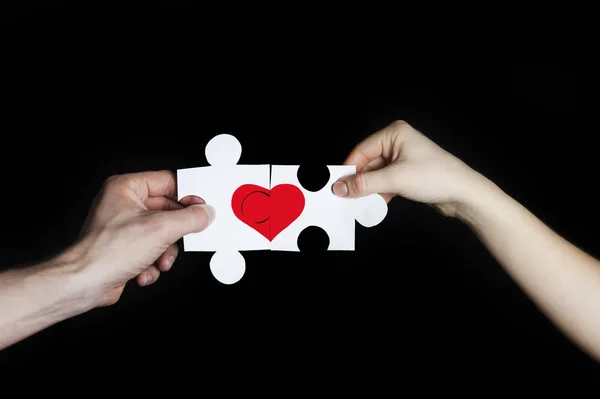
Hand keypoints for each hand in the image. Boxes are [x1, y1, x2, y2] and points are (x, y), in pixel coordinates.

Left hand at [69, 170, 213, 306]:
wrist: (83, 285)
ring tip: (161, 261)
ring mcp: (123, 226)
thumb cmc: (107, 252)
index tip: (201, 208)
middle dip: (175, 232)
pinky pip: (151, 248)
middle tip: (185, 238)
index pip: (167, 182)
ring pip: (162, 232)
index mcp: (126, 188)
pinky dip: (153, 262)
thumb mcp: (160, 229)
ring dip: (166, 251)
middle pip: (167, 210)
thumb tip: (205, 213)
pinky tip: (145, 271)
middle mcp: (123, 204)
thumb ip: (190, 218)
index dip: (187, 196)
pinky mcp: (125, 247)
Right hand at [332, 120, 491, 217]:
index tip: (337, 186)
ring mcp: (401, 159)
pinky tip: (376, 204)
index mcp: (394, 134)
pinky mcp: (405, 174)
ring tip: (362, 203)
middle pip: (366, 164)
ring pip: (374, 175)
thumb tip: (341, 187)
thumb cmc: (437, 177)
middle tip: (347, 198)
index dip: (348, 170)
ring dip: (369, 190)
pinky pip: (383, 183)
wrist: (464, 194)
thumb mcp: (395, 180)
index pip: (361, 151)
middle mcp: (397, 143)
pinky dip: (378, 193)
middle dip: (359, 182)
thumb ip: (364, 184)